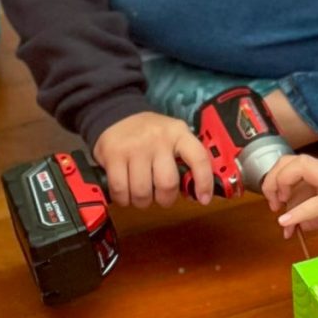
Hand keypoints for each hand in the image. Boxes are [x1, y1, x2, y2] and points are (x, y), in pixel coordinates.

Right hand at [93, 110, 215, 209]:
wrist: (117, 115)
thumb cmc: (151, 135)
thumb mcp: (173, 138)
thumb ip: (185, 161)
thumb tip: (195, 194)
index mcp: (179, 134)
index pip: (199, 158)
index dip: (204, 182)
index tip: (204, 199)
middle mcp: (159, 139)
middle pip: (167, 184)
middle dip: (165, 200)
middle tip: (160, 198)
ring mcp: (135, 147)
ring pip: (142, 192)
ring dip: (142, 202)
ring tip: (141, 195)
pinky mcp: (113, 155)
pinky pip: (120, 190)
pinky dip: (123, 199)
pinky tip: (125, 194)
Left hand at [264, 153, 317, 240]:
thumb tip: (298, 223)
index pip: (297, 163)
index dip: (279, 178)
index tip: (277, 201)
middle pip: (293, 160)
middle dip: (274, 179)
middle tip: (273, 203)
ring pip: (301, 169)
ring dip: (281, 186)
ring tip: (278, 209)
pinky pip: (316, 203)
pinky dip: (298, 212)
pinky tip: (286, 222)